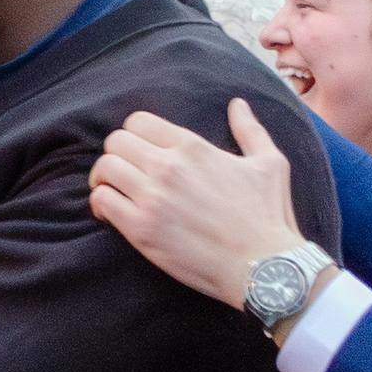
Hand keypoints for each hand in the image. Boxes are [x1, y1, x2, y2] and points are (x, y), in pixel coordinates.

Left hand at [90, 100, 312, 311]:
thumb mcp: (270, 163)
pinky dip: (101, 204)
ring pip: (104, 169)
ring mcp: (152, 198)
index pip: (139, 121)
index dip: (135, 134)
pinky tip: (111, 213)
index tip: (140, 150)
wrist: (263, 267)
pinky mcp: (141, 230)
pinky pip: (102, 201)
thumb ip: (250, 130)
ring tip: (113, 190)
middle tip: (125, 171)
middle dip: (117, 153)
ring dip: (104, 178)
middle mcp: (168, 167)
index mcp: (193, 147)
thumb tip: (237, 104)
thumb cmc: (268, 216)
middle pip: (116, 142)